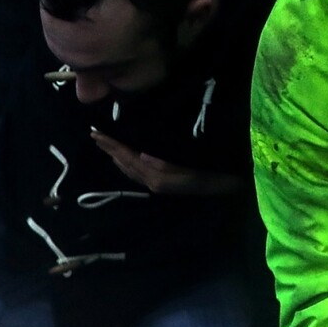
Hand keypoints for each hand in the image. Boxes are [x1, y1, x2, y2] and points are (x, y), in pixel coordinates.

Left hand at [89, 132, 240, 195]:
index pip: (129, 158)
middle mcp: (155, 183)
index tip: (97, 133)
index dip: (113, 146)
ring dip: (116, 155)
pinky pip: (139, 173)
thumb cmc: (219, 179)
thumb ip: (169, 167)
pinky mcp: (165, 184)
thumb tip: (142, 156)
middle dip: (109, 149)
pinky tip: (124, 158)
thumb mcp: (195, 173)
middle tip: (93, 134)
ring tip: (104, 143)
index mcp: (159, 178)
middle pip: (126, 164)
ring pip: (130, 169)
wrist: (234, 193)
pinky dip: (127, 163)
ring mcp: (159, 185)